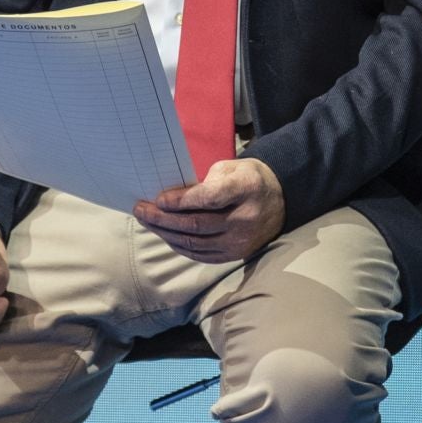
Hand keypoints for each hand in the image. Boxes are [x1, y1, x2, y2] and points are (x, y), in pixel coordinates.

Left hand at [132, 158, 285, 263]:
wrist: (280, 201)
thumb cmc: (247, 179)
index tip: (158, 199)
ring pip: (195, 243)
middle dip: (163, 219)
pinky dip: (179, 245)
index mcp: (245, 189)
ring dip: (165, 233)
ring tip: (147, 222)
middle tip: (141, 210)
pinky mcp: (235, 255)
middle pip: (196, 225)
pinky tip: (165, 234)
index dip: (180, 201)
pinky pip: (201, 254)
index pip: (209, 199)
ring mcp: (241, 242)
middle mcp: (245, 219)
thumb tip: (170, 197)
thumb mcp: (231, 167)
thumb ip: (204, 181)